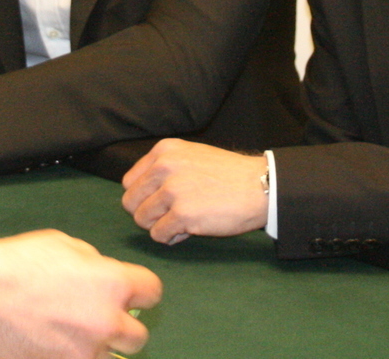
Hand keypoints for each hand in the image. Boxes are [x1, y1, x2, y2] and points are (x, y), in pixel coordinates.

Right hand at [0, 229, 160, 358]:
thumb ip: (95, 264)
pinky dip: (73, 358)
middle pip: (138, 337)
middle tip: (100, 319)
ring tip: (75, 336)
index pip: (153, 292)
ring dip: (99, 349)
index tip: (131, 294)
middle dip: (123, 327)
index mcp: (113, 283)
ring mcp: (85, 352)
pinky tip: (56, 346)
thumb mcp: (66, 245)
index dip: (141, 291)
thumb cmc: (20, 261)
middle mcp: (107, 321)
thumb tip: (103, 276)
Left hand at [120, 138, 266, 243]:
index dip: (143, 197)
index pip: (129, 182)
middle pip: (131, 202)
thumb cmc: (228, 174)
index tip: (160, 202)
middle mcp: (164, 167)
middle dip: (148, 213)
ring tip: (182, 222)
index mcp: (164, 151)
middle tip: (170, 216)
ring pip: (142, 220)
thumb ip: (164, 168)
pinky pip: (158, 235)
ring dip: (159, 226)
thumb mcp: (191, 156)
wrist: (259, 187)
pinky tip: (189, 230)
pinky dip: (171, 237)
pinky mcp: (182, 215)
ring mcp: (172, 191)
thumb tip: (140, 194)